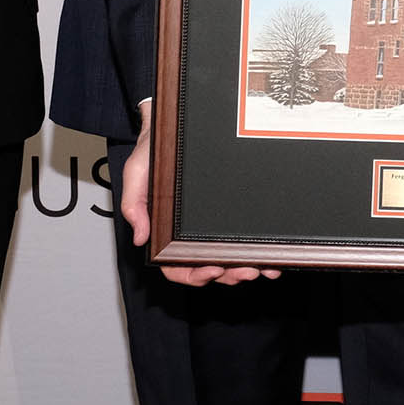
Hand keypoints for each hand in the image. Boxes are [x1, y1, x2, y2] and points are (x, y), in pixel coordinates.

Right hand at [124, 101, 276, 286]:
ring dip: (245, 268)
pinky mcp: (225, 215)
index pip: (175, 267)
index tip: (211, 271)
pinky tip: (269, 256)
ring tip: (263, 268)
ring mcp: (207, 227)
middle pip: (207, 269)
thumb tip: (140, 237)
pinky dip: (254, 252)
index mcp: (164, 231)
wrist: (170, 129)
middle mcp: (186, 234)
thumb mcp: (136, 175)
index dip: (193, 275)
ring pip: (226, 260)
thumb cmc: (150, 153)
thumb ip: (134, 206)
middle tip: (246, 270)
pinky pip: (239, 240)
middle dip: (228, 274)